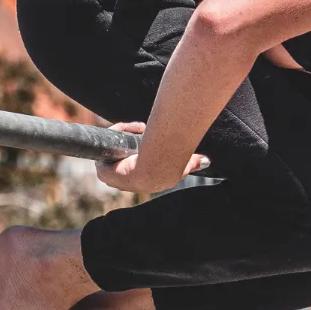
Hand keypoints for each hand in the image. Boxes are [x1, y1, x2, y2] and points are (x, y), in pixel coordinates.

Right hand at [95, 122, 210, 193]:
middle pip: (125, 158)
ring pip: (116, 150)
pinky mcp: (104, 171)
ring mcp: (114, 177)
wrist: (157, 168)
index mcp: (145, 181)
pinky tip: (132, 127)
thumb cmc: (172, 166)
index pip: (138, 165)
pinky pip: (108, 146)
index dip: (142, 150)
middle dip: (133, 142)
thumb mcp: (185, 164)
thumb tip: (206, 161)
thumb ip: (193, 162)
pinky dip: (119, 132)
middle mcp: (128, 182)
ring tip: (141, 127)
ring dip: (127, 136)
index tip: (149, 134)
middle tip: (144, 129)